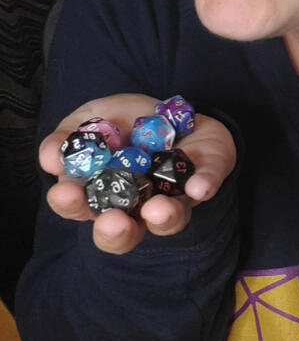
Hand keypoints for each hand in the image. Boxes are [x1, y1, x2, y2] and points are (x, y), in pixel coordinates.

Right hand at [39, 94, 236, 253]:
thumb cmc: (122, 124)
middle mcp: (136, 206)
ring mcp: (173, 197)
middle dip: (116, 231)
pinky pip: (207, 185)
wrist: (171, 109)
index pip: (81, 209)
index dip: (72, 205)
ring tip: (159, 209)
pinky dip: (204, 186)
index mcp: (101, 194)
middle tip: (114, 223)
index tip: (66, 194)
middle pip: (124, 232)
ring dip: (164, 217)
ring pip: (169, 219)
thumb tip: (50, 158)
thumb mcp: (88, 120)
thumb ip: (67, 138)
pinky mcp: (206, 179)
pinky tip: (199, 187)